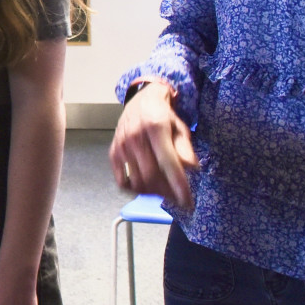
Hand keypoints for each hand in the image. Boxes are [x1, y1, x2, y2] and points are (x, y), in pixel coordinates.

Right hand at [109, 79, 197, 209]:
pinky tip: (146, 188)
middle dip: (167, 192)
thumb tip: (191, 169)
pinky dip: (135, 190)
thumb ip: (185, 148)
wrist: (141, 101)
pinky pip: (122, 181)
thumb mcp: (180, 128)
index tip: (188, 203)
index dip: (178, 185)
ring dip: (153, 193)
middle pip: (151, 176)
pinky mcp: (113, 152)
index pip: (167, 163)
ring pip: (137, 181)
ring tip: (164, 191)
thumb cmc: (164, 117)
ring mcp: (121, 145)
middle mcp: (135, 137)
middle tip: (178, 196)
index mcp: (155, 128)